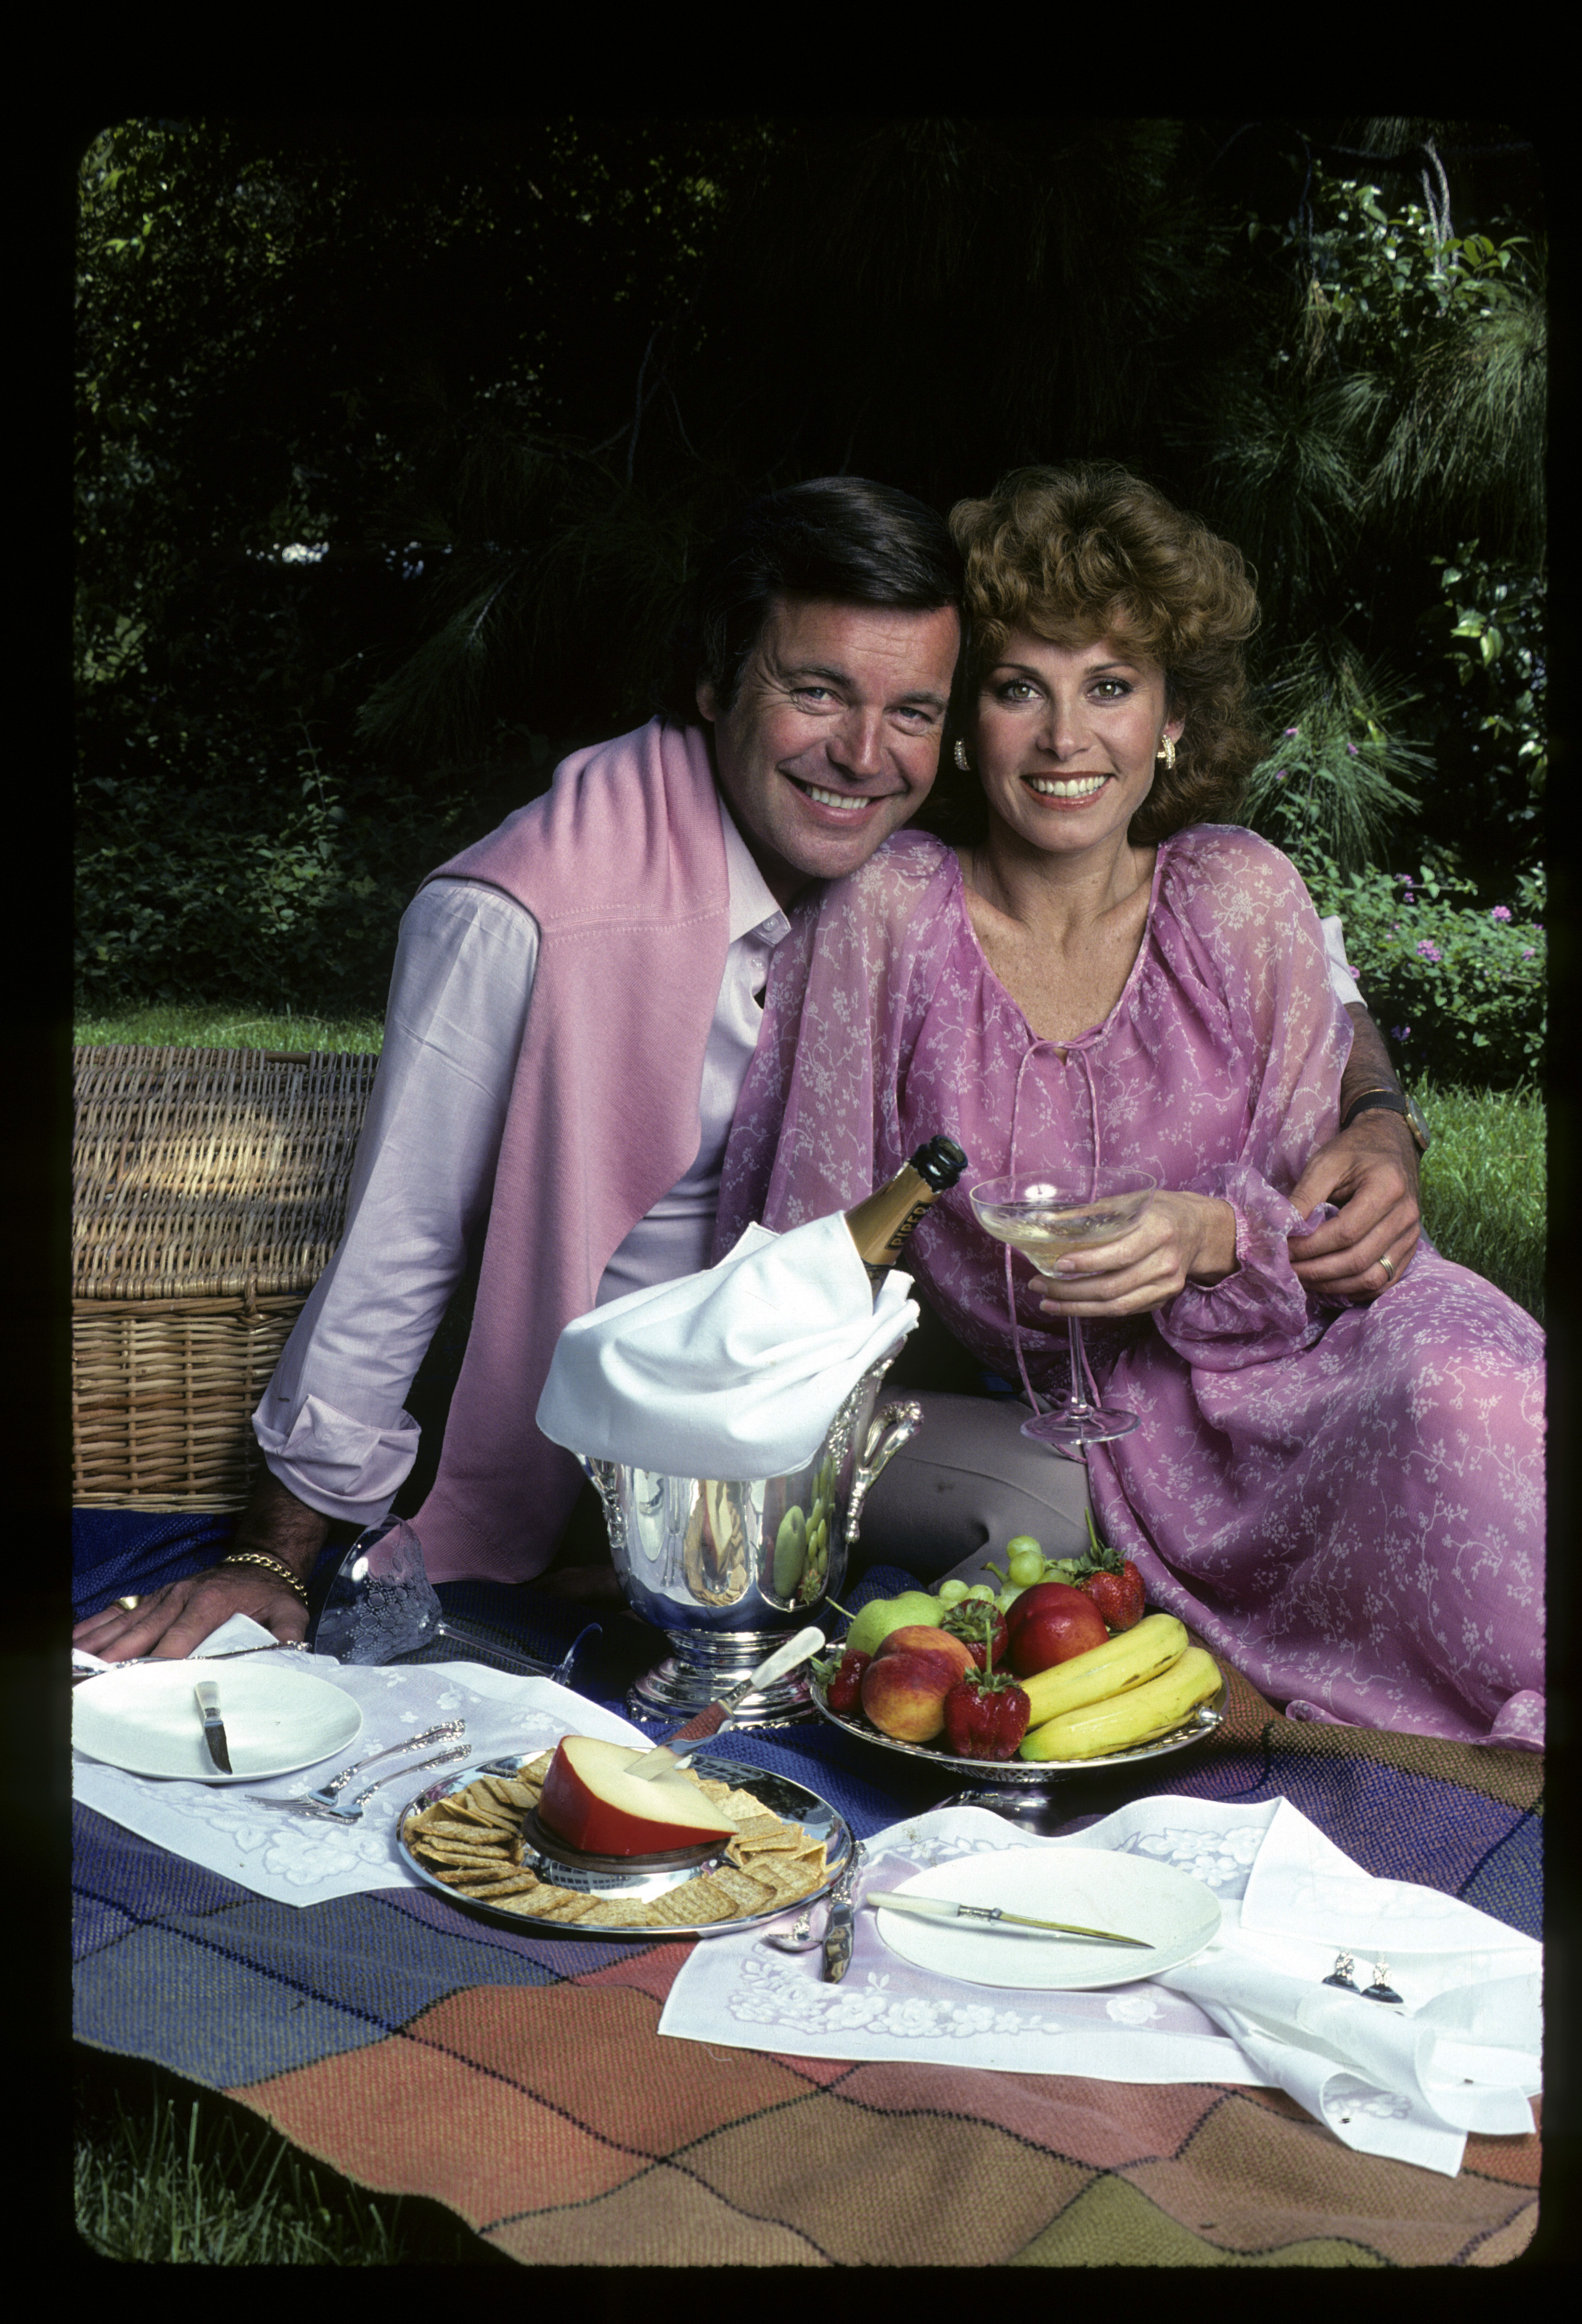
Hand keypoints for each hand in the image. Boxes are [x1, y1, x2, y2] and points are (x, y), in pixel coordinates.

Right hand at [71, 1469, 327, 1662]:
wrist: (260, 1561)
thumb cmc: (270, 1594)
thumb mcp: (289, 1612)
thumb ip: (289, 1635)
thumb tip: (288, 1657)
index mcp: (210, 1604)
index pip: (179, 1639)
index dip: (158, 1663)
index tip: (138, 1685)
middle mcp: (179, 1598)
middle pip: (141, 1634)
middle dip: (116, 1662)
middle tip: (93, 1686)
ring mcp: (162, 1596)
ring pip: (124, 1624)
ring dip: (98, 1647)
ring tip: (74, 1668)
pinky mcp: (154, 1597)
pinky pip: (119, 1611)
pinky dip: (95, 1626)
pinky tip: (75, 1643)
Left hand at [1033, 1192, 1236, 1318]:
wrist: (1199, 1230)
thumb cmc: (1159, 1211)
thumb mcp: (1130, 1201)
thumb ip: (1092, 1213)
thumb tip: (1048, 1222)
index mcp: (1159, 1231)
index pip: (1118, 1255)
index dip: (1086, 1263)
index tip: (1056, 1265)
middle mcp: (1165, 1263)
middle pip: (1112, 1287)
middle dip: (1070, 1291)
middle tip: (1038, 1285)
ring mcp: (1167, 1286)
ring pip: (1116, 1307)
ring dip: (1076, 1308)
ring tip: (1047, 1303)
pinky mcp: (1163, 1299)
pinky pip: (1124, 1310)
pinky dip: (1095, 1310)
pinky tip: (1072, 1305)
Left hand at [1287, 1108, 1420, 1301]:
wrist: (1390, 1144)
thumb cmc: (1355, 1151)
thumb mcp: (1325, 1163)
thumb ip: (1304, 1196)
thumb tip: (1280, 1230)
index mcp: (1387, 1188)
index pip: (1345, 1233)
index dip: (1311, 1247)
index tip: (1283, 1250)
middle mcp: (1406, 1215)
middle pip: (1358, 1260)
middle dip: (1317, 1271)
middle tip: (1287, 1270)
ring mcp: (1411, 1235)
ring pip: (1372, 1278)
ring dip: (1333, 1285)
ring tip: (1303, 1279)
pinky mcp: (1409, 1248)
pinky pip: (1384, 1281)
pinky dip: (1354, 1289)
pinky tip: (1328, 1282)